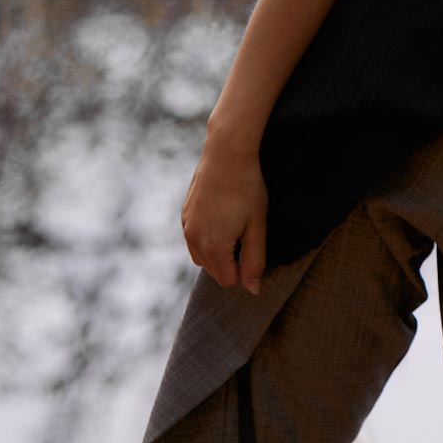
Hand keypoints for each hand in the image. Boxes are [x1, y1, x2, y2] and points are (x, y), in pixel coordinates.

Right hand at [182, 137, 267, 292]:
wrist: (226, 152)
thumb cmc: (247, 188)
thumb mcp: (257, 226)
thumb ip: (255, 261)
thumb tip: (252, 290)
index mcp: (213, 247)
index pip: (228, 281)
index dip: (245, 271)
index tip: (255, 248)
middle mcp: (194, 240)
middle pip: (214, 271)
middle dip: (231, 263)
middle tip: (247, 235)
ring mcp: (186, 227)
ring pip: (202, 257)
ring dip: (218, 252)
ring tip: (235, 227)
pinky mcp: (185, 214)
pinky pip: (194, 240)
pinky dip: (208, 239)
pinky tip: (222, 218)